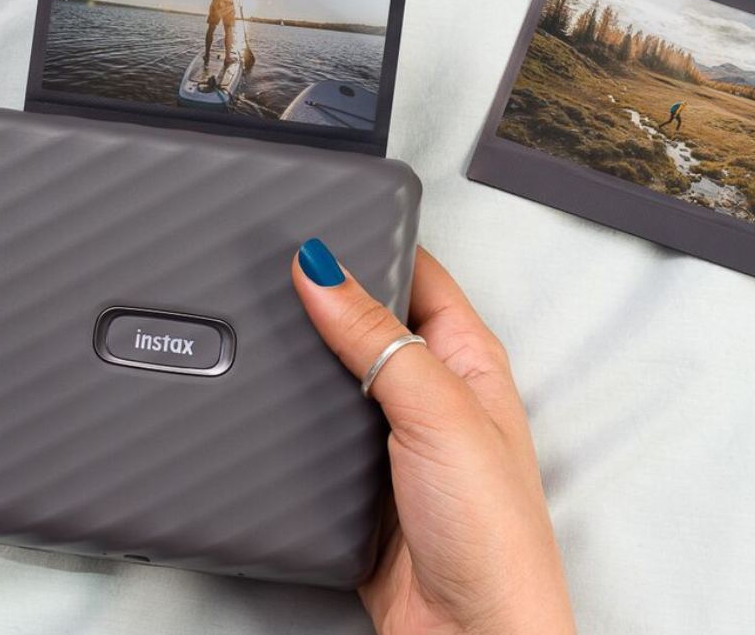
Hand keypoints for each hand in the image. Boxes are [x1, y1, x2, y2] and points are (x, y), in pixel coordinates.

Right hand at [291, 241, 574, 634]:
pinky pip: (308, 436)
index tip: (315, 218)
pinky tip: (265, 409)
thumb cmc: (493, 537)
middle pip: (364, 319)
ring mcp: (391, 441)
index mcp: (467, 359)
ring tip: (261, 328)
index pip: (416, 271)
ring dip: (300, 360)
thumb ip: (376, 337)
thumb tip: (322, 268)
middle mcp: (430, 394)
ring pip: (330, 376)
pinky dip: (284, 421)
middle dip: (320, 297)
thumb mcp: (436, 411)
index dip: (370, 240)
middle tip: (270, 269)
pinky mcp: (354, 486)